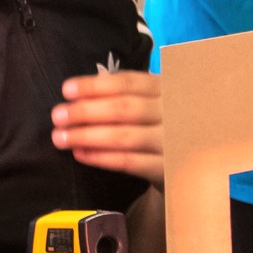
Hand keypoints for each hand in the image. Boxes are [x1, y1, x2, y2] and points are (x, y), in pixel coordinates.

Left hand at [52, 71, 162, 186]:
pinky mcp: (167, 169)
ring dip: (88, 136)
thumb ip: (126, 94)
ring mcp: (172, 141)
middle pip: (124, 108)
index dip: (95, 86)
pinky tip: (81, 154)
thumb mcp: (154, 102)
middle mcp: (173, 112)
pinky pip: (130, 162)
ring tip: (61, 138)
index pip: (128, 83)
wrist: (194, 165)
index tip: (66, 90)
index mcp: (168, 88)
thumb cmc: (164, 126)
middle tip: (57, 116)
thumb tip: (80, 93)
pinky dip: (102, 158)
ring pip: (124, 136)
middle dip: (86, 111)